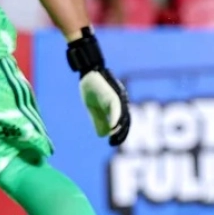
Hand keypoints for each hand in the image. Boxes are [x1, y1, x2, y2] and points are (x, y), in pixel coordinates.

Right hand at [66, 28, 130, 145]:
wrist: (88, 72)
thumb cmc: (91, 87)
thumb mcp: (93, 108)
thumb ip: (99, 120)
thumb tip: (103, 135)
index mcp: (115, 106)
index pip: (121, 122)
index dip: (119, 132)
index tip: (113, 142)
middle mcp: (120, 102)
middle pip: (125, 120)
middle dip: (121, 133)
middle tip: (114, 143)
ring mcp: (118, 98)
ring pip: (123, 115)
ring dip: (119, 127)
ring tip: (114, 137)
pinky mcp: (113, 94)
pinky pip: (116, 108)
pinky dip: (115, 118)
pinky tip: (113, 127)